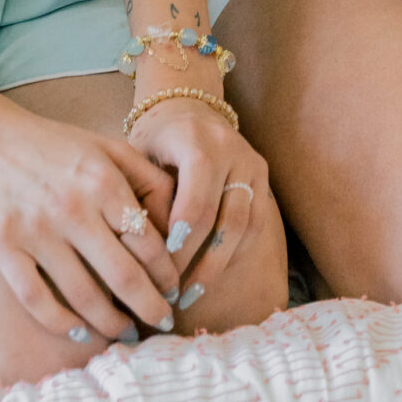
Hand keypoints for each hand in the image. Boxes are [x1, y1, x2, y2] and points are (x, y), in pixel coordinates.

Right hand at [0, 97, 181, 346]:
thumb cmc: (53, 145)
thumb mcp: (107, 147)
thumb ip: (146, 178)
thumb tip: (178, 222)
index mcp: (104, 181)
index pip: (149, 242)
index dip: (167, 274)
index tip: (174, 292)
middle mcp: (74, 208)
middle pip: (123, 276)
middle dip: (149, 307)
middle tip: (162, 324)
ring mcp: (36, 231)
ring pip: (83, 295)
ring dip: (110, 323)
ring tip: (125, 332)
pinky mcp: (3, 248)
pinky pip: (36, 298)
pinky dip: (60, 323)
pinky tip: (78, 332)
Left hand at [126, 95, 271, 315]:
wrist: (186, 105)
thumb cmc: (154, 139)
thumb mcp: (138, 158)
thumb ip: (144, 199)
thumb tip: (146, 257)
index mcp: (197, 141)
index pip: (195, 206)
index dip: (180, 247)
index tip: (159, 277)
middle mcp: (232, 150)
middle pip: (223, 221)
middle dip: (199, 264)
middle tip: (173, 296)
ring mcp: (252, 162)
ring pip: (245, 226)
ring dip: (219, 265)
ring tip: (192, 293)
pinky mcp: (262, 175)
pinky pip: (255, 223)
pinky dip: (234, 252)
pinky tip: (210, 272)